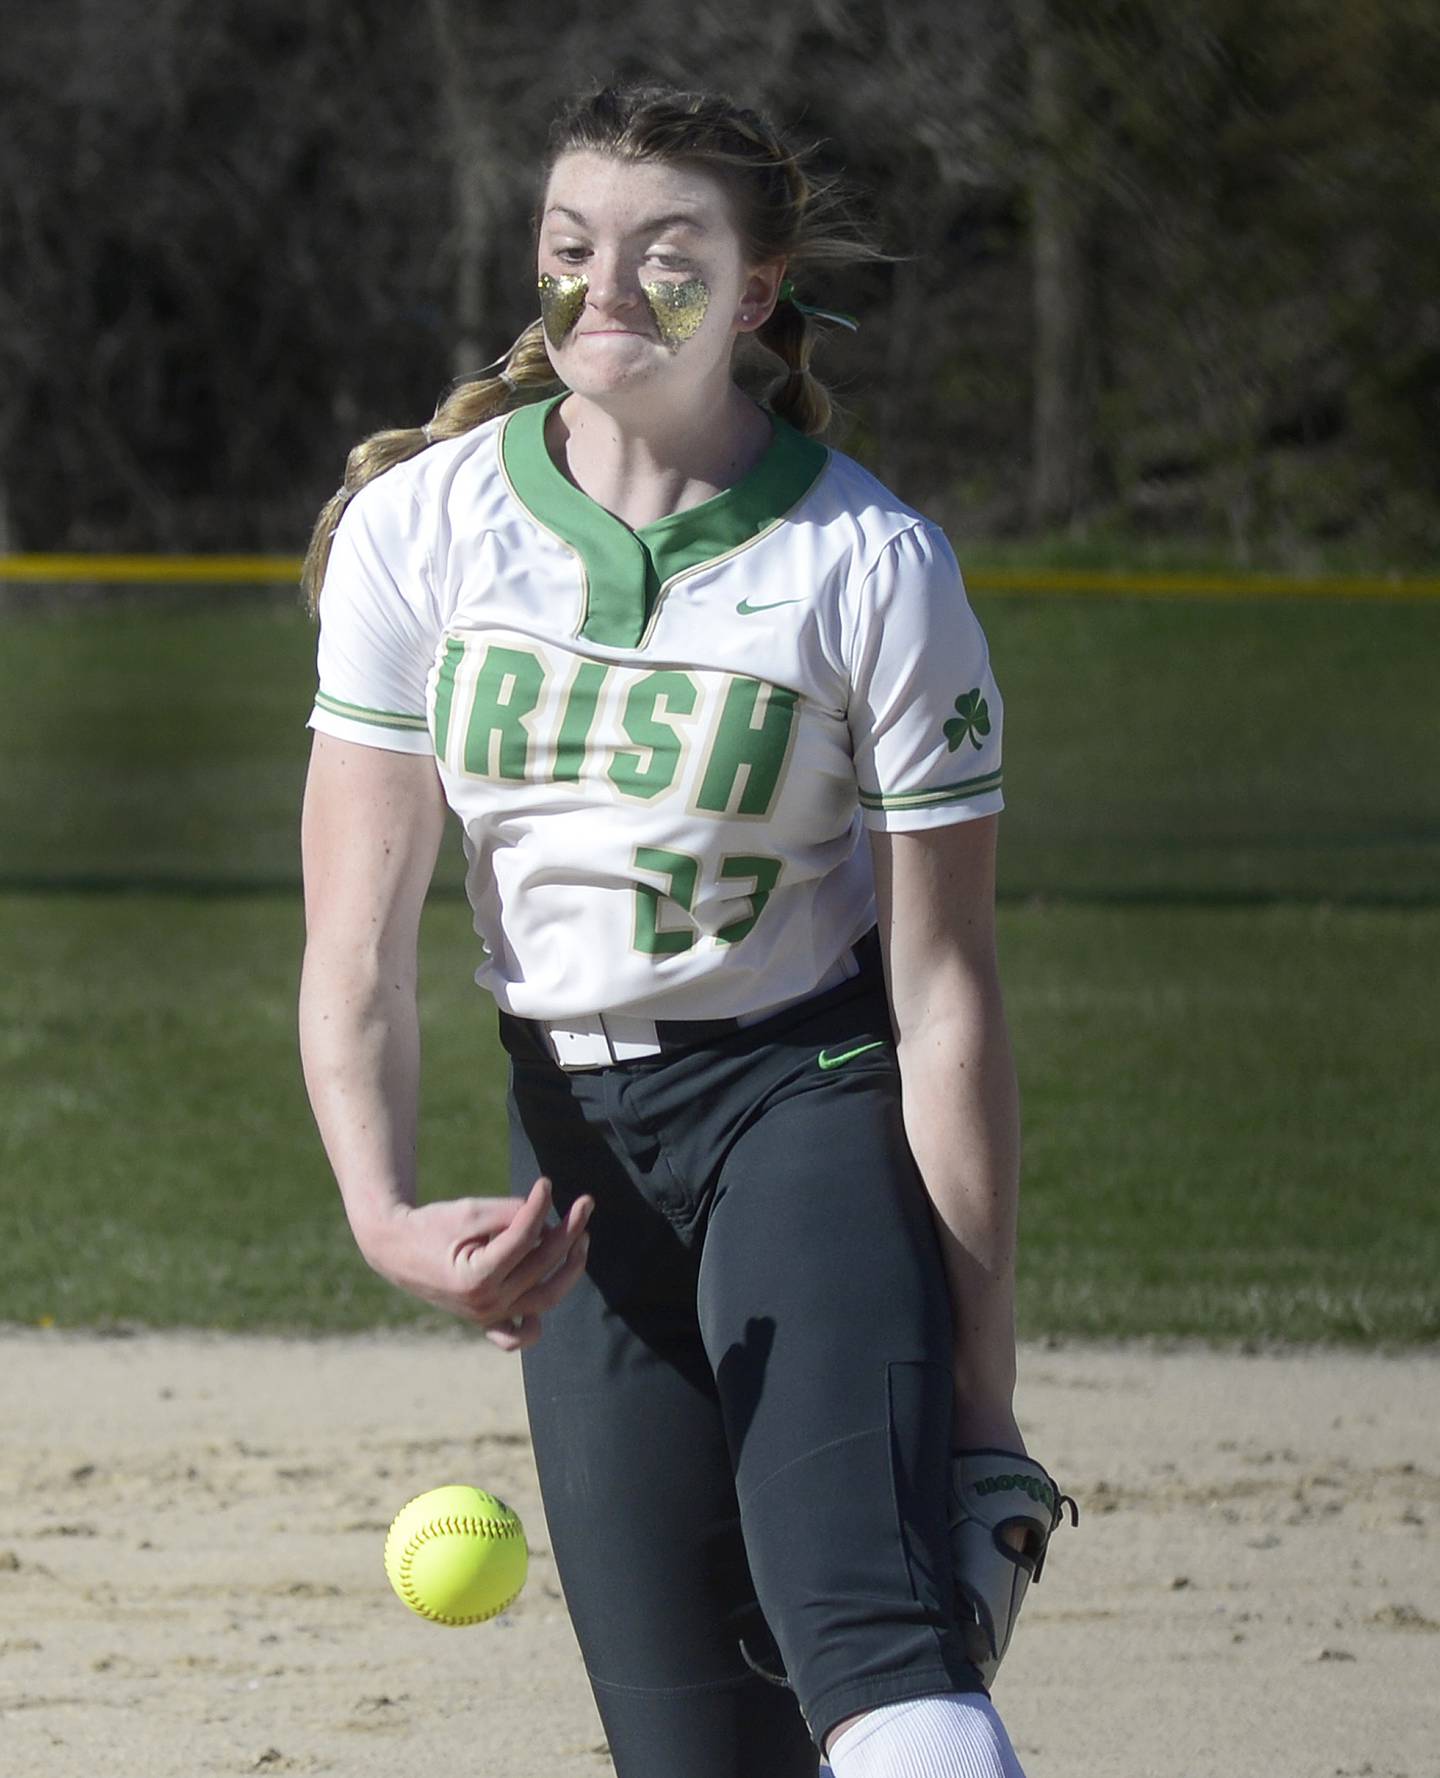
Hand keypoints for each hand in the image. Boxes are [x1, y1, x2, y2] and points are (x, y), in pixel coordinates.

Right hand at [357, 1177, 592, 1349]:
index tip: (546, 1183)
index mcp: (476, 1278)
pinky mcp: (486, 1321)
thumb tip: (548, 1218)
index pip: (524, 1239)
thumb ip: (510, 1214)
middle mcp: (485, 1304)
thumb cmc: (431, 1226)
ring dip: (571, 1268)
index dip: (540, 1206)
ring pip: (546, 1298)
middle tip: (584, 1204)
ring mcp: (488, 1317)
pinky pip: (517, 1336)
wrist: (396, 1250)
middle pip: (542, 1265)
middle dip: (569, 1230)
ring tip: (582, 1238)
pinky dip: (535, 1324)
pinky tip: (548, 1293)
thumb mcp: (469, 1211)